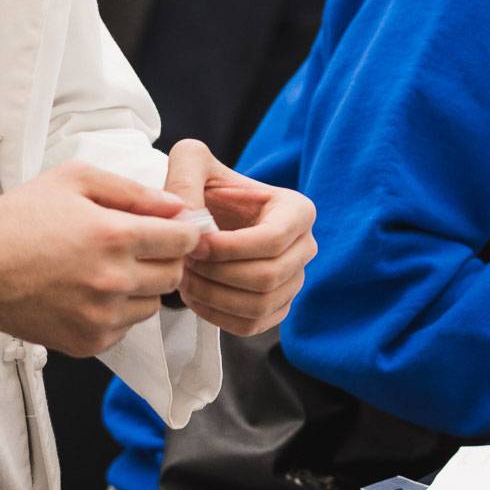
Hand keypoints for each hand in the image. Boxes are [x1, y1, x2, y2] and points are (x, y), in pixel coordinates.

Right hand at [0, 163, 198, 356]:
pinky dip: (117, 311)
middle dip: (167, 258)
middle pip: (174, 275)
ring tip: (108, 267)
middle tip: (141, 245)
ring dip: (143, 286)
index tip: (177, 227)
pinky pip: (125, 328)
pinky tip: (87, 291)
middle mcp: (114, 281)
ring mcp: (101, 318)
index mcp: (115, 236)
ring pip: (153, 305)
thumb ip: (132, 190)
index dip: (186, 230)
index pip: (184, 240)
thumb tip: (176, 206)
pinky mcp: (88, 343)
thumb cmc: (17, 218)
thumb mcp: (74, 180)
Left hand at [163, 139, 317, 336]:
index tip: (195, 245)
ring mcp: (294, 280)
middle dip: (219, 274)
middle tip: (184, 263)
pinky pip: (251, 325)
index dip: (229, 248)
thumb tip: (187, 220)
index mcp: (297, 210)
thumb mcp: (192, 163)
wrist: (208, 215)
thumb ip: (185, 178)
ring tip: (185, 277)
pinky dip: (217, 316)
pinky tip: (194, 295)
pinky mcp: (276, 307)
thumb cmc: (206, 187)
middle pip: (268, 276)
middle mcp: (305, 247)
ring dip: (214, 296)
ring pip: (259, 304)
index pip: (272, 241)